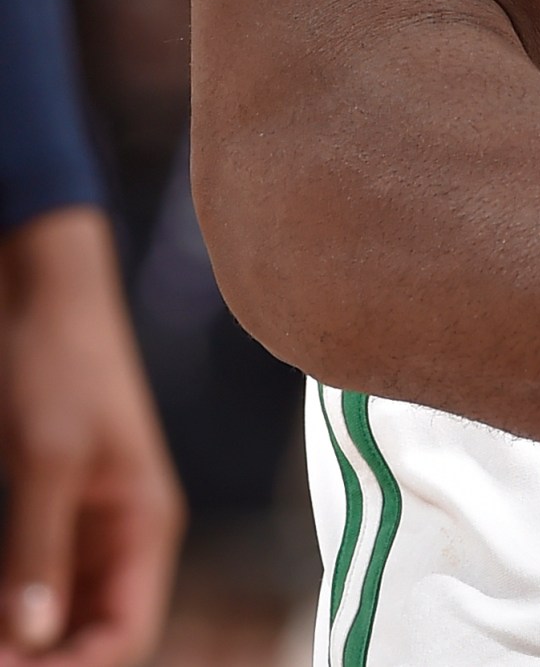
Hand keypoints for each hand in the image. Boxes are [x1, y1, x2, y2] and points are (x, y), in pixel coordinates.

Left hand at [0, 208, 181, 664]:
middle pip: (91, 636)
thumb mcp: (47, 457)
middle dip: (42, 660)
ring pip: (55, 620)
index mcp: (144, 524)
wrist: (41, 292)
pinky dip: (6, 612)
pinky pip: (29, 587)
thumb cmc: (60, 361)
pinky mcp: (44, 516)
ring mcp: (81, 528)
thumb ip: (39, 549)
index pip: (126, 634)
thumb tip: (31, 638)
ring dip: (21, 640)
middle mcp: (120, 537)